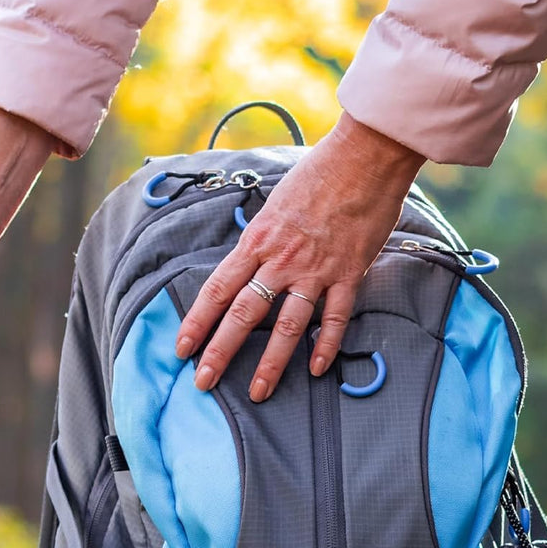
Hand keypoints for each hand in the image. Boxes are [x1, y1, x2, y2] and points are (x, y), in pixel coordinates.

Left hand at [174, 112, 425, 401]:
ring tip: (257, 391)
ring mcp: (315, 270)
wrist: (365, 156)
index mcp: (256, 242)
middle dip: (219, 352)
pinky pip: (335, 317)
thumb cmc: (317, 175)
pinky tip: (317, 368)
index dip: (196, 321)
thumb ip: (260, 240)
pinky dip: (326, 345)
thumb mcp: (273, 206)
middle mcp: (280, 261)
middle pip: (242, 314)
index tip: (181, 347)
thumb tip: (247, 263)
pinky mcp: (349, 273)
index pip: (217, 289)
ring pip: (287, 326)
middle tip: (203, 381)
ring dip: (271, 363)